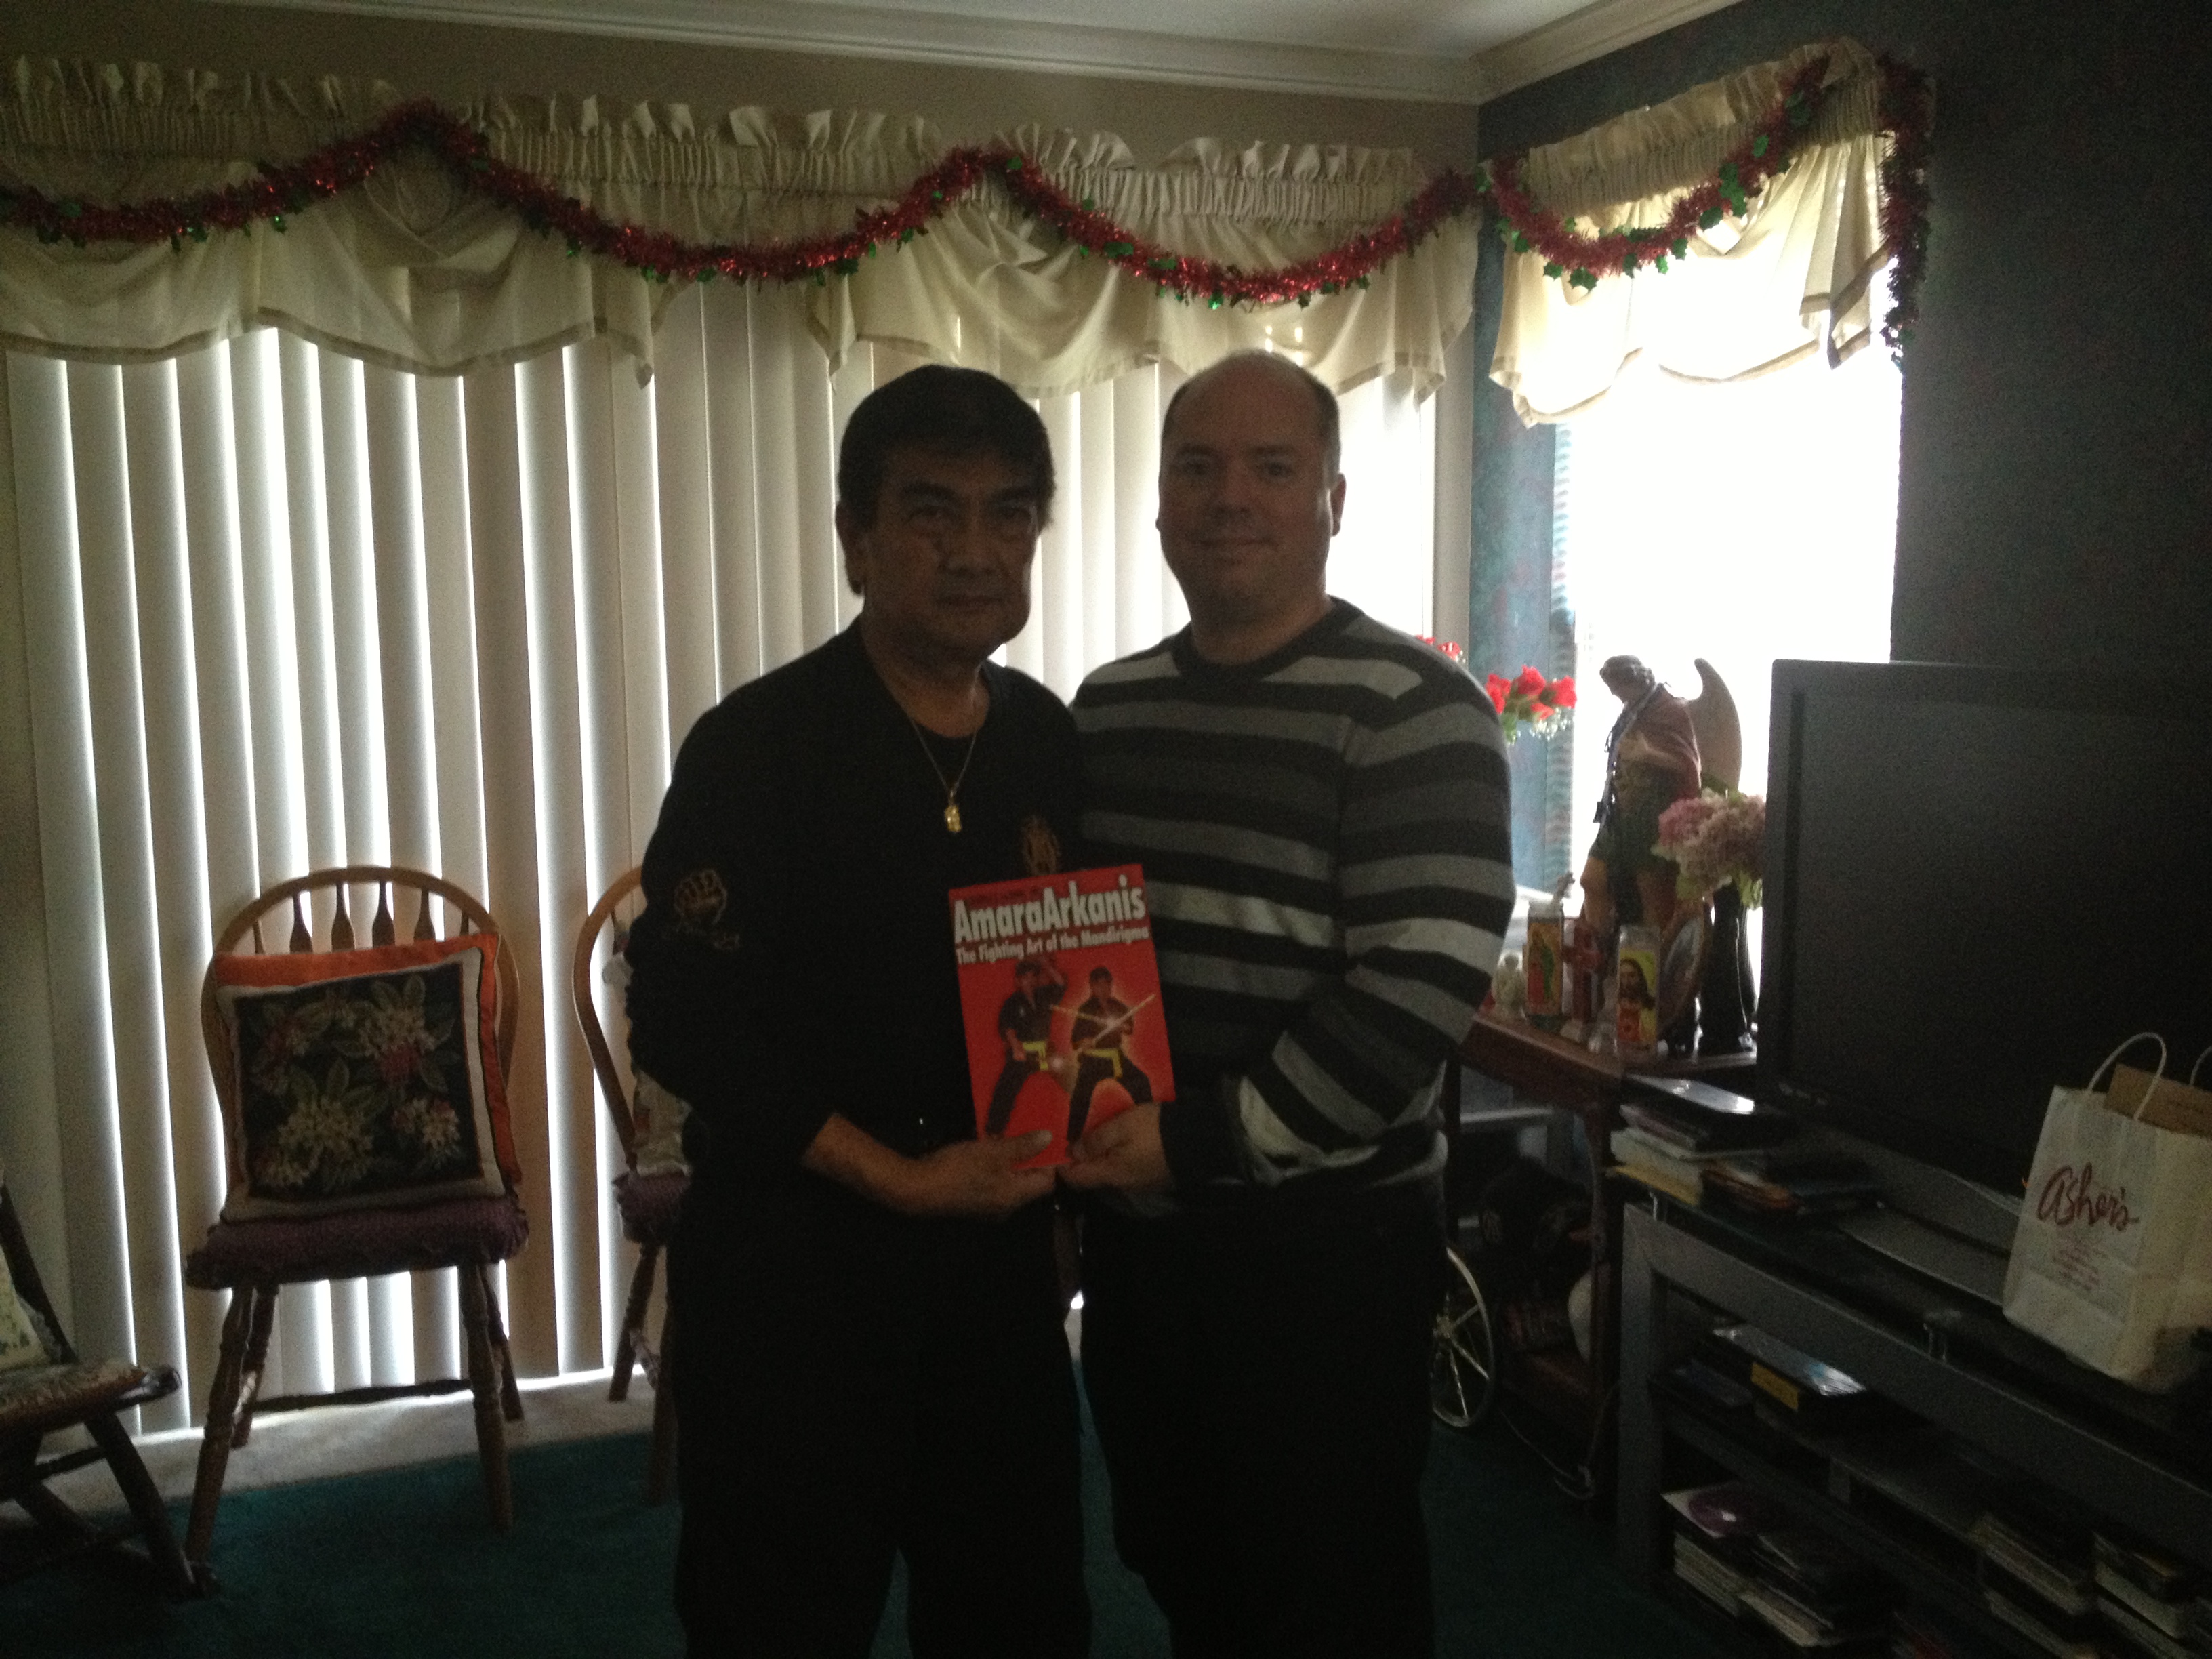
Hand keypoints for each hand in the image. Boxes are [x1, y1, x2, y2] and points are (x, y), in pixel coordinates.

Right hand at [893, 1132, 1056, 1218]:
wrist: (918, 1188)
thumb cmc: (959, 1169)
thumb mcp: (994, 1152)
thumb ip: (1023, 1146)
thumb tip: (1050, 1138)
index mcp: (1015, 1197)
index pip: (1046, 1182)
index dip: (1048, 1160)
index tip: (1043, 1137)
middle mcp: (1005, 1206)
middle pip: (1027, 1181)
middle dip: (1025, 1155)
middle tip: (1021, 1131)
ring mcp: (988, 1206)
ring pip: (1008, 1179)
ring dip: (1007, 1157)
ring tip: (1000, 1135)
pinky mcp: (972, 1200)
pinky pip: (992, 1181)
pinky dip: (992, 1165)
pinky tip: (982, 1147)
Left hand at [1062, 1103, 1170, 1192]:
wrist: (1197, 1141)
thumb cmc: (1154, 1131)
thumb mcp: (1121, 1127)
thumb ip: (1095, 1140)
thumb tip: (1073, 1152)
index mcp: (1110, 1173)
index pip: (1076, 1178)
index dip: (1062, 1165)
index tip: (1056, 1146)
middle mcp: (1122, 1183)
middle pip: (1092, 1175)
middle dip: (1081, 1159)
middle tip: (1074, 1134)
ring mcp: (1138, 1181)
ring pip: (1109, 1171)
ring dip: (1100, 1155)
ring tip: (1095, 1133)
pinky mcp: (1152, 1175)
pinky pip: (1126, 1167)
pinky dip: (1117, 1155)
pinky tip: (1120, 1140)